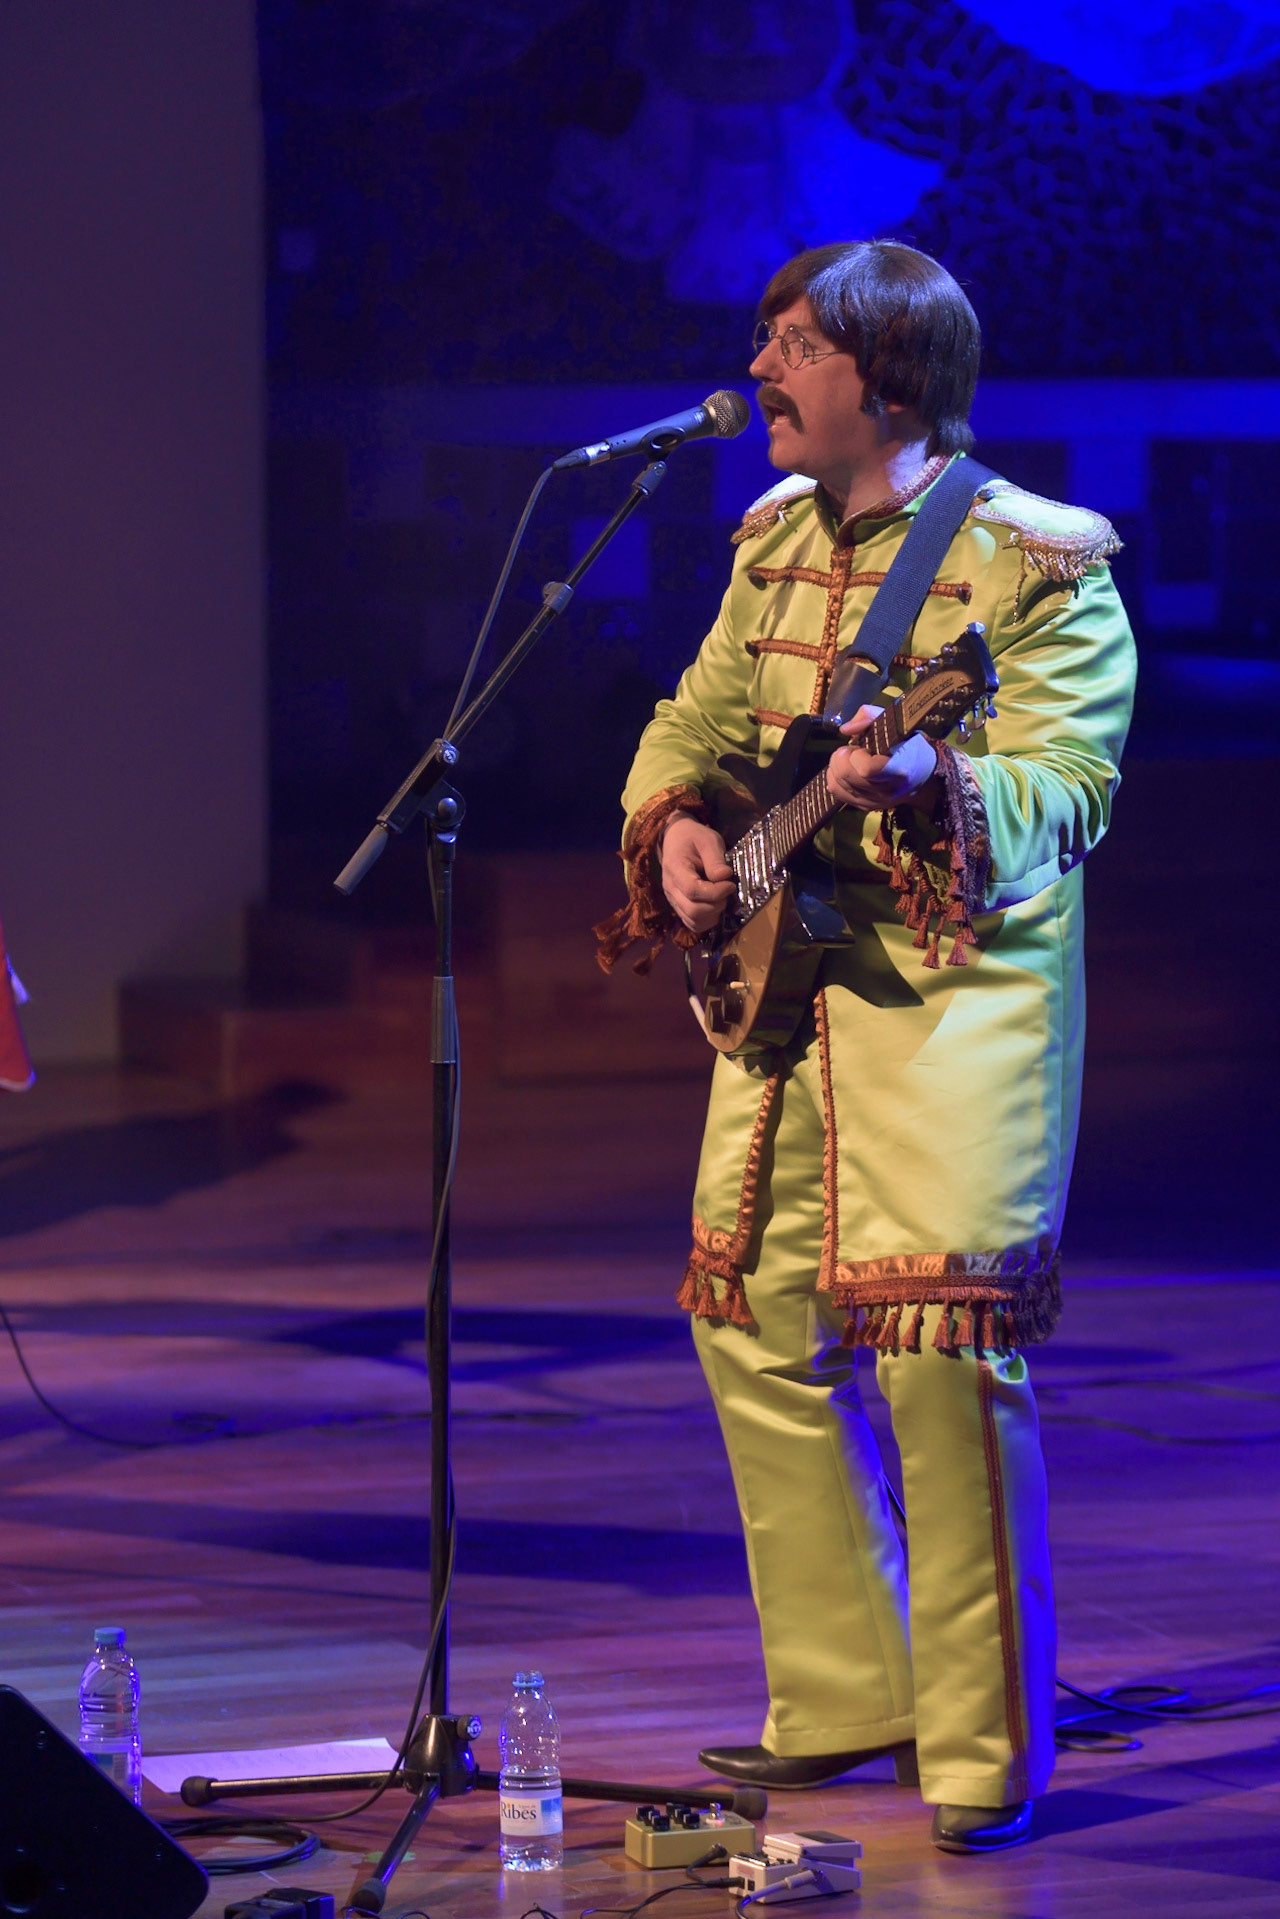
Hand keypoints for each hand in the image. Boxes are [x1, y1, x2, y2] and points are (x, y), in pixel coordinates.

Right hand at [660, 816, 734, 934]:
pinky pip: (692, 924)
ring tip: (721, 897)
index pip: (692, 890)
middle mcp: (670, 889)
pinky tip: (715, 906)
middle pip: (693, 911)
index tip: (730, 884)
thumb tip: (724, 877)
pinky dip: (707, 920)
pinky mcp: (678, 906)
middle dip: (716, 905)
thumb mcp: (708, 840)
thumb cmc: (693, 837)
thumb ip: (715, 859)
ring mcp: (673, 900)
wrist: (676, 839)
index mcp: (675, 869)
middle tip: (727, 890)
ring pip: (693, 921)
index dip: (715, 892)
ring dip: (713, 914)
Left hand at [826, 705, 939, 812]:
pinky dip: (834, 777)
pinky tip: (846, 769)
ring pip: (837, 783)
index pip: (866, 769)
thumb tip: (845, 730)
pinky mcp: (864, 807)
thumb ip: (869, 717)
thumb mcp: (895, 723)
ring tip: (851, 759)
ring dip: (837, 765)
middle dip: (842, 757)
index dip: (857, 755)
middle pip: (846, 775)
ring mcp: (874, 802)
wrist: (923, 776)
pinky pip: (836, 791)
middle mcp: (886, 791)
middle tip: (853, 750)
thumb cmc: (908, 746)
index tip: (863, 747)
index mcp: (899, 769)